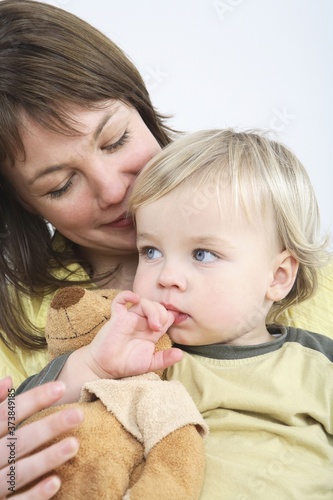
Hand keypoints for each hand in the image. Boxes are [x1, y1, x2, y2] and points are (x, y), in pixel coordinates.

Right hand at [0, 377, 82, 498]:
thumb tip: (8, 379)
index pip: (8, 414)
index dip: (34, 399)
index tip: (61, 387)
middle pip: (19, 441)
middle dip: (49, 427)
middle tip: (78, 415)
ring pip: (20, 472)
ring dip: (47, 458)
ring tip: (74, 445)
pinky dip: (34, 494)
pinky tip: (56, 483)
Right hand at [87, 290, 182, 378]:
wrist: (105, 367)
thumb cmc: (126, 364)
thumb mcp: (150, 364)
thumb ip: (164, 359)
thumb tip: (181, 354)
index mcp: (151, 331)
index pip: (166, 315)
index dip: (172, 317)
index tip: (174, 325)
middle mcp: (142, 322)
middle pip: (157, 306)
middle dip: (163, 314)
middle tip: (159, 328)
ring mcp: (129, 318)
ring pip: (144, 302)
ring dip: (153, 310)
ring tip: (154, 326)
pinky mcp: (117, 317)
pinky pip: (120, 300)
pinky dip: (127, 295)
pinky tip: (134, 298)